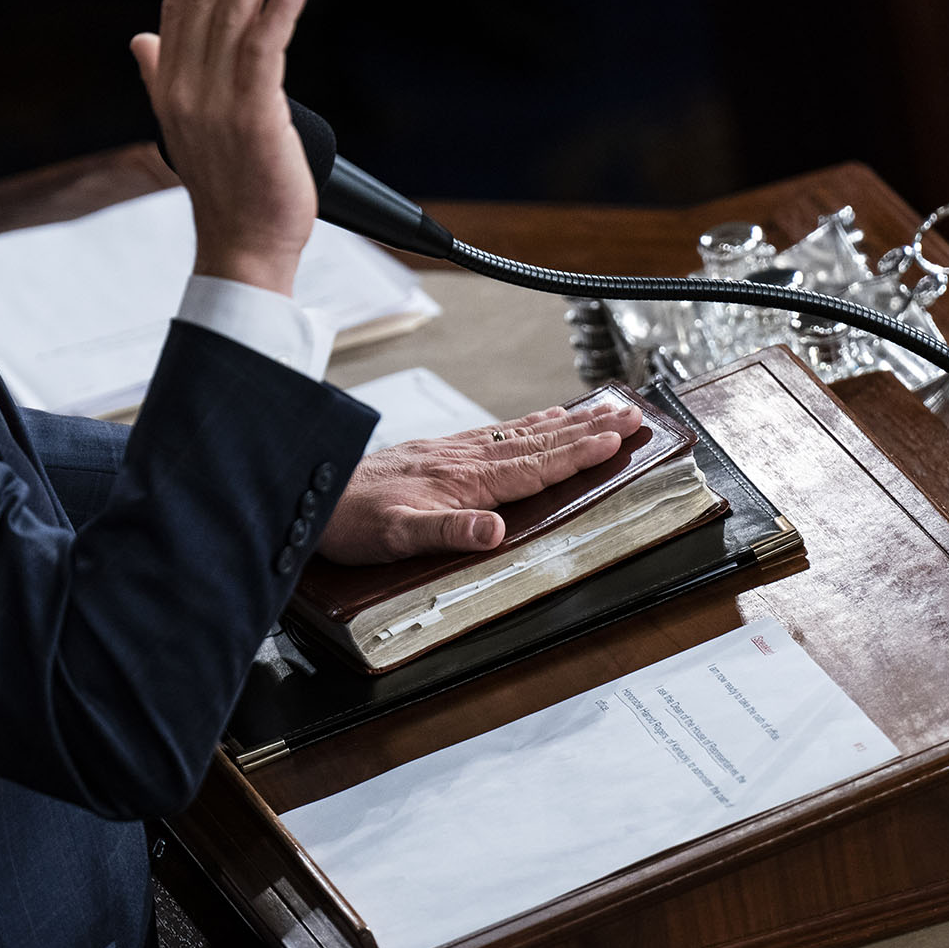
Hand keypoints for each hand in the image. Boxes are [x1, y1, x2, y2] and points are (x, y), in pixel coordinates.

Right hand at [129, 0, 316, 295]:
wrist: (244, 247)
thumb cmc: (228, 191)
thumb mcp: (188, 127)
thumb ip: (163, 76)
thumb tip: (142, 39)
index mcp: (172, 90)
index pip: (177, 12)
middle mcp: (188, 91)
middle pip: (204, 5)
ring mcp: (218, 104)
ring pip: (234, 20)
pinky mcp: (255, 116)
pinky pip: (267, 51)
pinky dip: (280, 10)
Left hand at [317, 402, 645, 564]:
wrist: (317, 496)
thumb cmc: (354, 522)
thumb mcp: (398, 537)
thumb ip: (447, 532)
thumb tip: (494, 532)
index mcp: (465, 480)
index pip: (534, 466)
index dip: (578, 453)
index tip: (616, 440)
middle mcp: (465, 459)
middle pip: (539, 442)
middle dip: (588, 430)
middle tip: (631, 414)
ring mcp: (456, 453)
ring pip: (523, 434)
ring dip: (567, 423)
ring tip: (604, 410)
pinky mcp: (443, 453)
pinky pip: (499, 434)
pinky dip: (530, 426)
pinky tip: (543, 420)